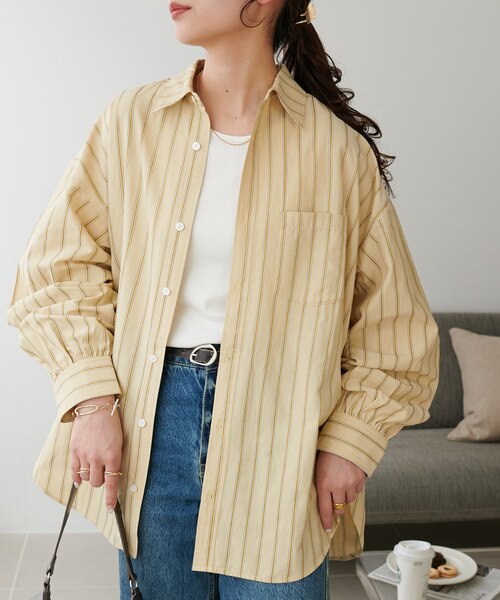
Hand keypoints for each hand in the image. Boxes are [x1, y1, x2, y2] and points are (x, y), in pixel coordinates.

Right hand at [69, 395, 122, 512]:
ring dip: (90, 477)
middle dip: (101, 480)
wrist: (95, 406)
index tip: (110, 509)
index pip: (112, 482)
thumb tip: (111, 473)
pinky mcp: (74, 450)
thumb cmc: (111, 422)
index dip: (111, 498)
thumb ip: (115, 458)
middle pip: (97, 483)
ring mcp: (84, 455)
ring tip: (94, 467)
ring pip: (85, 479)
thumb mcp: (120, 441)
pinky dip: (77, 477)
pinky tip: (79, 478)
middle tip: (104, 471)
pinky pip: (74, 471)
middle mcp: (98, 457)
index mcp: (113, 455)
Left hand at [315, 450, 366, 531]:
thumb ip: (321, 484)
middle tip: (335, 499)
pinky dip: (354, 487)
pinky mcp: (360, 479)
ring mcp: (350, 484)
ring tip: (342, 483)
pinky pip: (358, 491)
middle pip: (339, 508)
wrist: (344, 439)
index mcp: (323, 484)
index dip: (326, 522)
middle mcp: (337, 487)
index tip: (327, 530)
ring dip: (345, 496)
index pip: (325, 510)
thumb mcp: (318, 468)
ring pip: (349, 500)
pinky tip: (350, 477)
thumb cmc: (327, 452)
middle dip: (337, 507)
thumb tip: (323, 498)